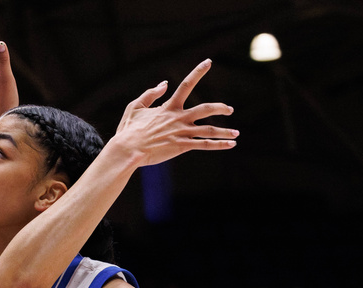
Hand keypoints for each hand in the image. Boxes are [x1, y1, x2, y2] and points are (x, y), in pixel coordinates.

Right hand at [113, 59, 237, 166]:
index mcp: (168, 107)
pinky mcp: (182, 146)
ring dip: (225, 131)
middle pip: (205, 108)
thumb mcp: (135, 107)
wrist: (127, 150)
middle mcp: (178, 118)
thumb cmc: (128, 130)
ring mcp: (181, 132)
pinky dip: (219, 144)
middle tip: (229, 109)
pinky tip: (231, 144)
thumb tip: (164, 84)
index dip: (198, 72)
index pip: (186, 85)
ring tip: (236, 132)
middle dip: (220, 108)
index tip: (208, 62)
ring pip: (209, 130)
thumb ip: (150, 94)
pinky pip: (205, 145)